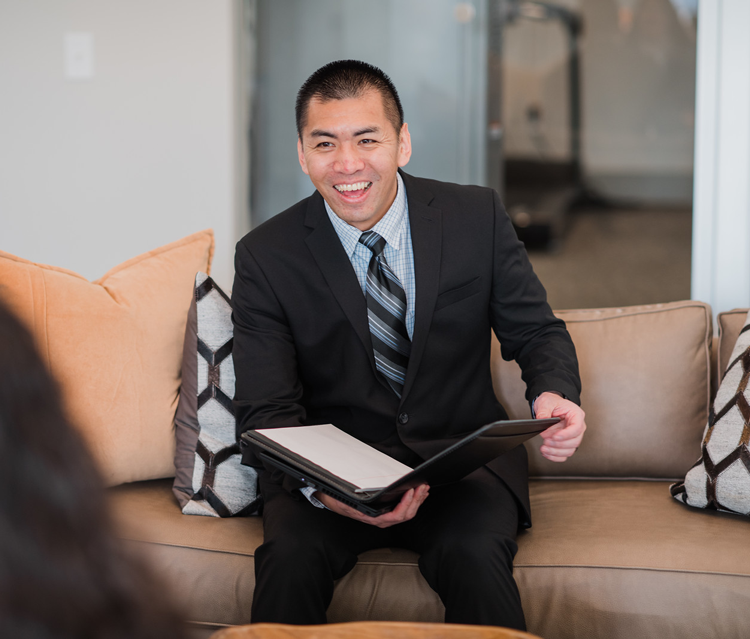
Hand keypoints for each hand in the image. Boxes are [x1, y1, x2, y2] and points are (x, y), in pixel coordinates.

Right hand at [314, 484, 429, 527]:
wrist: (336, 503)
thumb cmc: (343, 501)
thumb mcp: (348, 500)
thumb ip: (358, 502)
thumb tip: (369, 496)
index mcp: (375, 519)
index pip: (397, 516)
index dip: (406, 504)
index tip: (411, 491)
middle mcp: (383, 520)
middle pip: (406, 514)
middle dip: (417, 500)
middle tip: (423, 486)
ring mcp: (387, 517)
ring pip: (408, 513)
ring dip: (418, 501)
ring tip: (424, 488)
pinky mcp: (388, 512)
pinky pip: (404, 510)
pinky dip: (414, 501)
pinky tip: (419, 494)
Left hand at [534, 391, 585, 461]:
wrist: (549, 405)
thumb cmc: (552, 402)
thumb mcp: (546, 402)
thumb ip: (544, 411)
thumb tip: (542, 419)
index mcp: (576, 415)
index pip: (577, 427)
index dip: (566, 434)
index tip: (555, 437)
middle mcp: (578, 427)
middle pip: (575, 441)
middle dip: (559, 444)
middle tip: (546, 441)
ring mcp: (573, 436)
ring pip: (570, 450)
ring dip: (556, 452)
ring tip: (544, 449)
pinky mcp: (566, 443)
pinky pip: (564, 454)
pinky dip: (555, 456)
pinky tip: (546, 453)